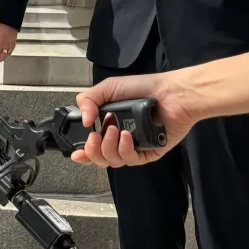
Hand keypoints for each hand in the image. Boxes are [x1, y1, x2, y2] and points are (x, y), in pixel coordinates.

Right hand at [70, 72, 195, 167]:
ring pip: (113, 161)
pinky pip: (131, 160)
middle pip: (99, 158)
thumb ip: (87, 100)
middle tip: (94, 136)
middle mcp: (120, 138)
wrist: (171, 94)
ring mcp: (134, 147)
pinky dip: (124, 149)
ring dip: (108, 147)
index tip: (76, 153)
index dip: (83, 153)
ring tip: (115, 130)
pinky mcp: (148, 153)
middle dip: (92, 150)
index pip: (93, 146)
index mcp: (108, 125)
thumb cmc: (143, 88)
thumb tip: (83, 122)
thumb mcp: (108, 87)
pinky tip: (126, 136)